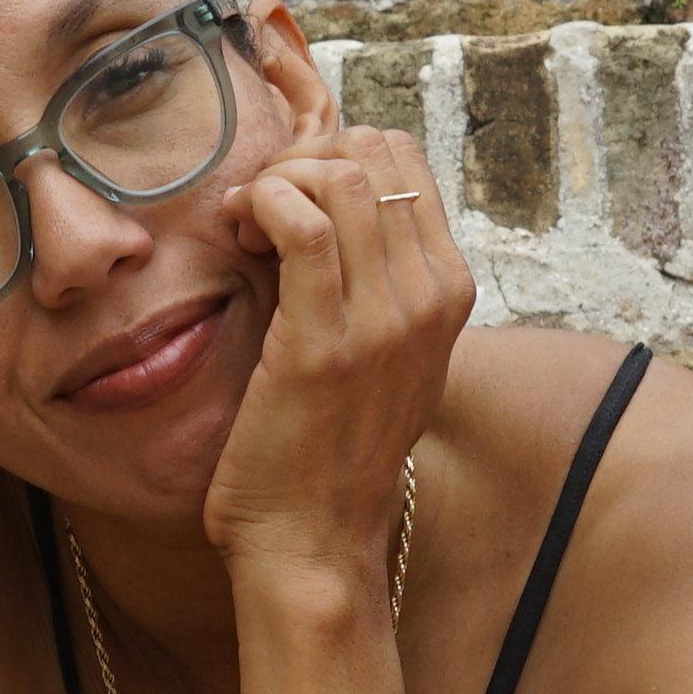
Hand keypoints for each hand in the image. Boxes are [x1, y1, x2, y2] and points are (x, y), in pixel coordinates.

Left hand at [203, 125, 474, 578]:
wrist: (314, 540)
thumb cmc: (330, 450)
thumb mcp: (385, 359)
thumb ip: (380, 286)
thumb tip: (335, 211)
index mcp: (449, 293)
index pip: (405, 161)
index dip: (333, 155)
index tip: (290, 200)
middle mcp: (430, 299)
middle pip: (375, 153)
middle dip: (303, 158)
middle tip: (262, 209)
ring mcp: (385, 321)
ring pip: (342, 176)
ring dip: (278, 180)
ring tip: (248, 226)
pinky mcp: (324, 343)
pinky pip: (303, 226)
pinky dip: (263, 205)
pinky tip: (242, 235)